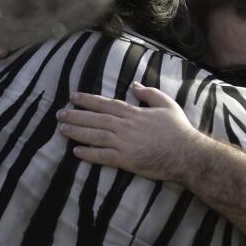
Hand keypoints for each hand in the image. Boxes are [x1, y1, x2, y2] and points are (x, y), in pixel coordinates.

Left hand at [56, 83, 201, 182]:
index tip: (73, 97)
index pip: (106, 104)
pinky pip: (103, 156)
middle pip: (96, 119)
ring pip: (95, 135)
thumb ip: (150, 93)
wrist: (186, 153)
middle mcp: (125, 126)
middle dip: (76, 115)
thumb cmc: (178, 129)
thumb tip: (135, 85)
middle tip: (59, 113)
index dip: (88, 100)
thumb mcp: (167, 104)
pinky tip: (76, 152)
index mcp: (134, 113)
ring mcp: (124, 143)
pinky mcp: (126, 160)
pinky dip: (88, 154)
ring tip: (62, 129)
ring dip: (77, 132)